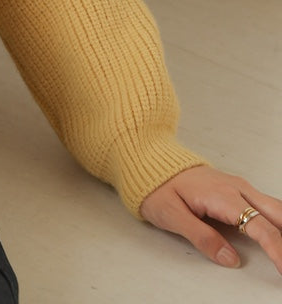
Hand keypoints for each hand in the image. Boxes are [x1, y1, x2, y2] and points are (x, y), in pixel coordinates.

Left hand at [141, 165, 281, 273]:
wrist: (150, 160)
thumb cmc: (158, 186)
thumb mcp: (172, 215)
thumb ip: (202, 237)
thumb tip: (229, 258)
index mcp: (223, 196)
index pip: (261, 227)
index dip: (278, 251)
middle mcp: (236, 188)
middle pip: (276, 214)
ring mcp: (238, 187)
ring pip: (275, 208)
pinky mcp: (236, 190)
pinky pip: (265, 205)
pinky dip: (277, 222)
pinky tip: (278, 235)